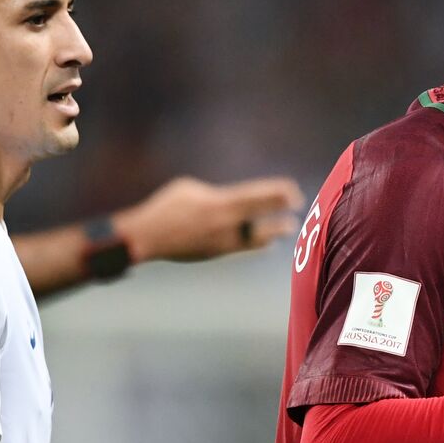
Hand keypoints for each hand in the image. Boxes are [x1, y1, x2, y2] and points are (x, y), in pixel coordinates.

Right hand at [113, 176, 303, 262]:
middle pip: (260, 217)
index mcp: (219, 204)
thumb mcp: (188, 189)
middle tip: (297, 210)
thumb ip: (215, 194)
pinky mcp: (215, 253)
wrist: (146, 238)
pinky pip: (241, 248)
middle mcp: (225, 224)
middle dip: (279, 214)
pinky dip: (256, 244)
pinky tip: (267, 244)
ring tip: (288, 229)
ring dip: (273, 232)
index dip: (276, 195)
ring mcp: (221, 241)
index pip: (255, 197)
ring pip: (255, 237)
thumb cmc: (166, 208)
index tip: (293, 192)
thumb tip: (229, 201)